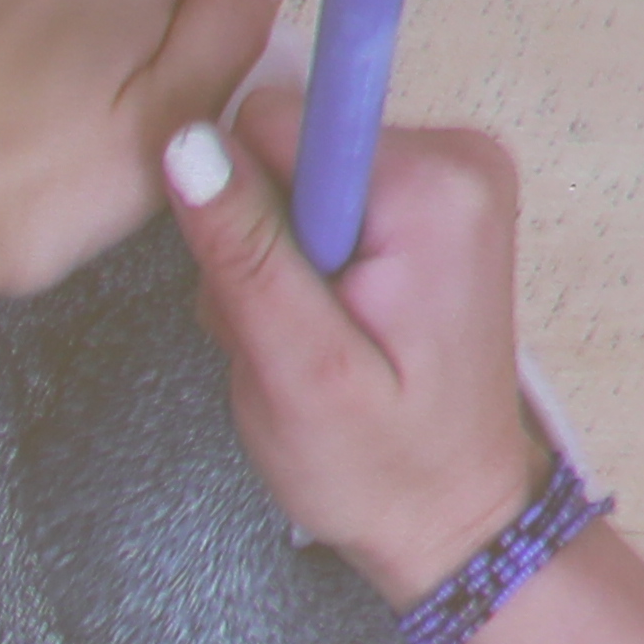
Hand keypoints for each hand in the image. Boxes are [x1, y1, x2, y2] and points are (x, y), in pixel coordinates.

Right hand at [160, 86, 553, 602]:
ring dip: (279, 263)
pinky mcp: (429, 202)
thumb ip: (244, 250)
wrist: (456, 518)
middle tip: (293, 334)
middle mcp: (455, 160)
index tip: (280, 294)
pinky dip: (307, 265)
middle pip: (285, 148)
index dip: (244, 212)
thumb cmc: (385, 466)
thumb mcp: (297, 371)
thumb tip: (187, 142)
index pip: (273, 125)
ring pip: (294, 177)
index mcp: (434, 188)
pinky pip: (324, 200)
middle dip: (264, 243)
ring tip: (314, 341)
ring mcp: (447, 178)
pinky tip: (328, 326)